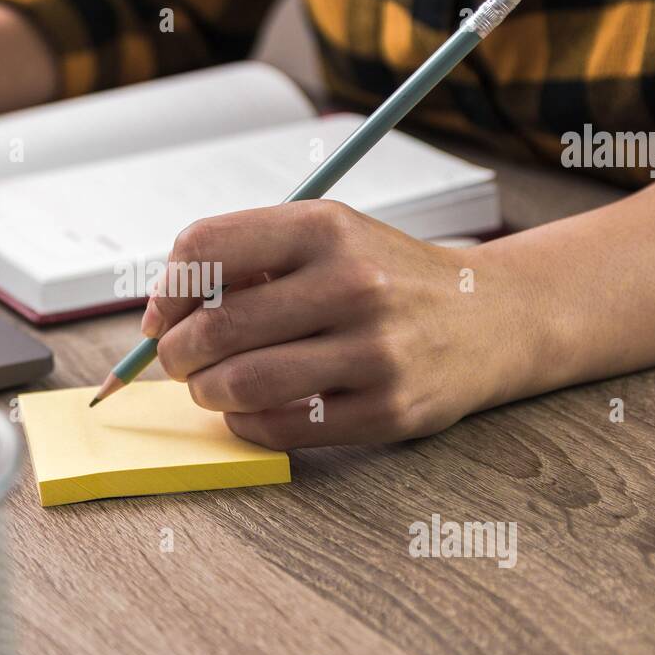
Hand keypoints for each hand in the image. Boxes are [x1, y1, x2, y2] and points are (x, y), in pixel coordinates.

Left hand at [144, 201, 527, 447]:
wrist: (491, 317)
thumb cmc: (388, 277)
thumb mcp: (329, 237)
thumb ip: (250, 260)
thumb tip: (163, 312)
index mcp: (326, 226)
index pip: (204, 248)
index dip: (167, 291)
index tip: (163, 317)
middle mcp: (352, 283)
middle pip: (215, 327)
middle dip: (177, 355)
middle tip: (179, 363)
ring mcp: (374, 350)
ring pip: (242, 384)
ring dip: (206, 393)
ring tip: (211, 388)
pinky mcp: (388, 409)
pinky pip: (280, 428)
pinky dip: (245, 424)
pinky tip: (250, 411)